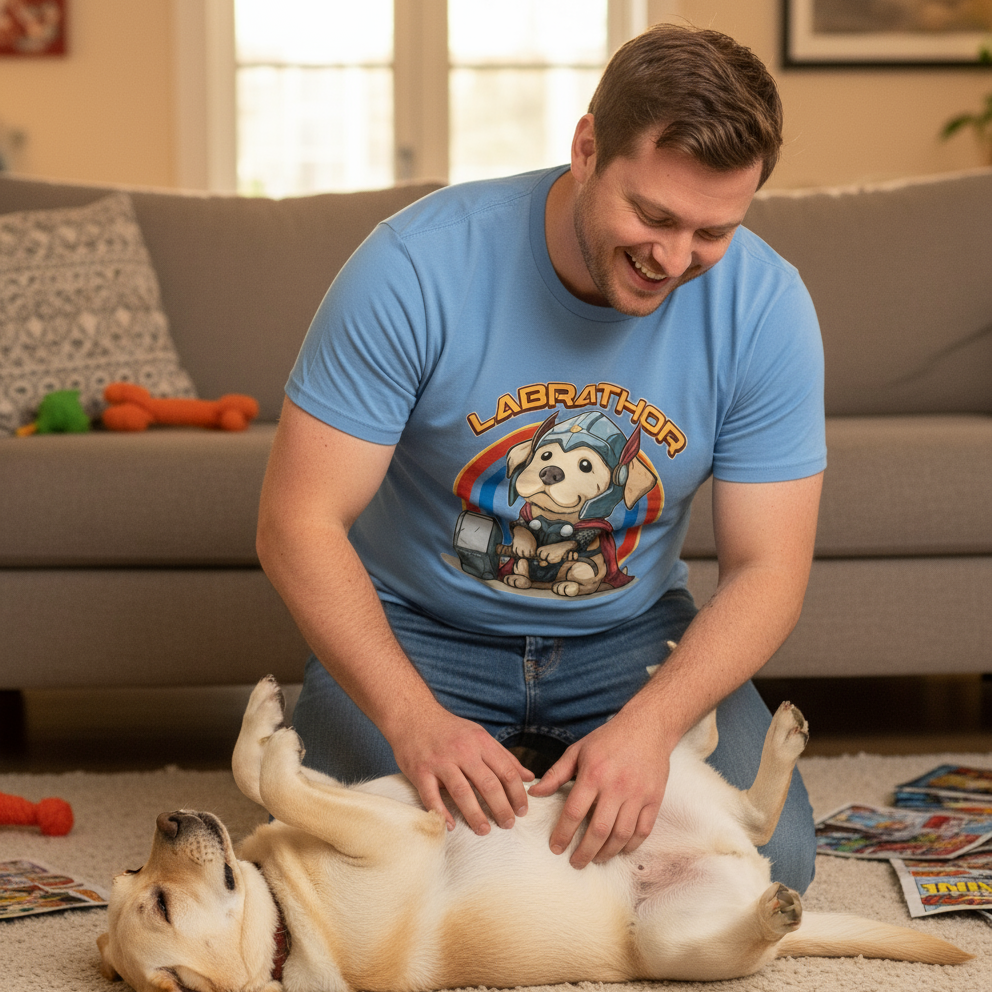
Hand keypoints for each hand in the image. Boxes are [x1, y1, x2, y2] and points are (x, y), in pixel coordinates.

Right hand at [389, 707, 533, 835]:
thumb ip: (504, 757)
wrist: (413, 714)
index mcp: (480, 742)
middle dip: (501, 808)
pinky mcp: (420, 771)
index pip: (506, 771)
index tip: (522, 811)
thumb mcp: (480, 736)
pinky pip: (431, 796)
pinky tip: (450, 826)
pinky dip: (441, 812)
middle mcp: (462, 751)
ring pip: (462, 792)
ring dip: (475, 815)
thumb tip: (530, 777)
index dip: (517, 793)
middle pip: (488, 784)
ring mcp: (440, 761)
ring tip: (484, 830)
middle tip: (508, 824)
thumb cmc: (450, 729)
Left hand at [528, 714, 669, 868]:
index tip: (555, 847)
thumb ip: (556, 774)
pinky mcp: (654, 799)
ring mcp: (638, 795)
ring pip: (622, 835)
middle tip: (575, 862)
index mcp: (594, 774)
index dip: (563, 834)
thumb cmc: (609, 739)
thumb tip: (534, 793)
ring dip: (607, 853)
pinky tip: (620, 849)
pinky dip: (631, 845)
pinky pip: (643, 830)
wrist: (647, 727)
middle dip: (585, 852)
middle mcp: (616, 787)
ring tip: (596, 859)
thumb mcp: (578, 750)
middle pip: (599, 830)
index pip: (575, 812)